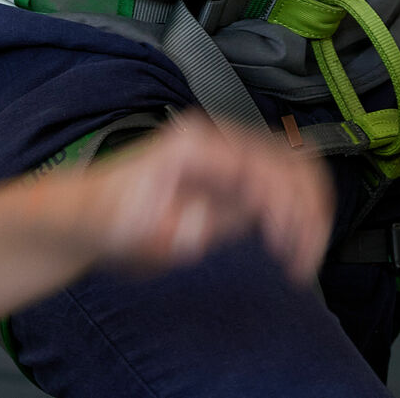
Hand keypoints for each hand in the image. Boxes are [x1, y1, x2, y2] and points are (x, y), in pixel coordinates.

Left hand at [73, 116, 330, 284]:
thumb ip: (175, 226)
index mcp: (195, 146)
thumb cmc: (107, 219)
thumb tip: (212, 226)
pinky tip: (292, 246)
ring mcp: (228, 152)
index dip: (285, 208)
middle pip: (291, 162)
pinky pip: (285, 181)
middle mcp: (217, 139)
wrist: (88, 213)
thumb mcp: (133, 228)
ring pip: (296, 169)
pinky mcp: (234, 174)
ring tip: (302, 258)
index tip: (286, 250)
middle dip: (308, 212)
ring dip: (311, 212)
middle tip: (303, 261)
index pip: (264, 167)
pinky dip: (300, 211)